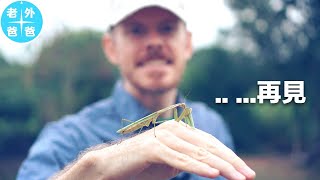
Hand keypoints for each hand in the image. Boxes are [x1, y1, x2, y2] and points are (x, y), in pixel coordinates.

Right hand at [56, 120, 255, 179]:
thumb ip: (190, 159)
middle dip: (231, 162)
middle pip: (208, 146)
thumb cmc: (142, 166)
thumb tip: (213, 166)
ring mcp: (163, 137)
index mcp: (179, 130)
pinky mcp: (153, 148)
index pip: (210, 143)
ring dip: (220, 166)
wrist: (111, 166)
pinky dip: (198, 166)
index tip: (245, 171)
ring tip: (238, 178)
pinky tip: (213, 173)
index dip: (229, 156)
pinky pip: (180, 159)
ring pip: (197, 153)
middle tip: (248, 175)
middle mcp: (173, 129)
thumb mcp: (172, 162)